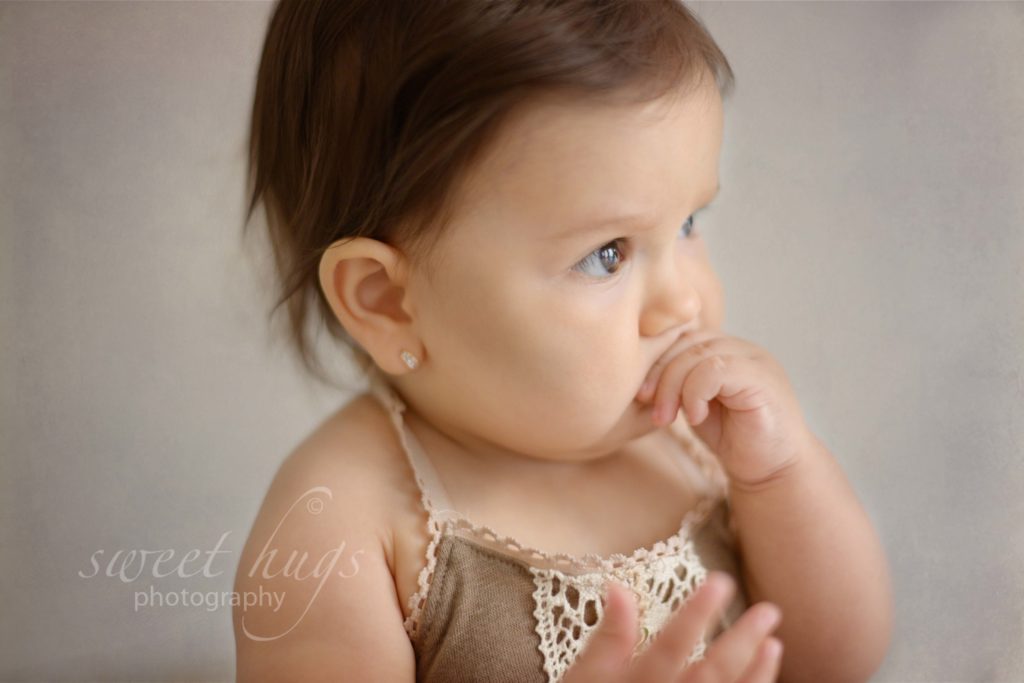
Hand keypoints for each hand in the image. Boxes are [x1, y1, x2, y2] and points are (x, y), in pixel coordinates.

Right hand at [562, 571, 782, 682]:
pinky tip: (763, 676)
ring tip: (775, 644)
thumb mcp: (585, 676)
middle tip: (770, 611)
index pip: (670, 645)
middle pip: (711, 674)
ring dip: (756, 673)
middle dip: (742, 642)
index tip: (721, 581)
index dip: (696, 614)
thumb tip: (618, 585)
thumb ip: (608, 637)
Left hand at [636, 329, 813, 488]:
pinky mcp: (762, 380)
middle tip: (647, 405)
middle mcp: (742, 348)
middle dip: (660, 373)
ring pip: (698, 353)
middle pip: (687, 341)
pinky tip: (695, 417)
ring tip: (665, 417)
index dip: (656, 360)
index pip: (682, 335)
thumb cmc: (733, 439)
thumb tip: (636, 371)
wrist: (773, 471)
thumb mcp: (695, 404)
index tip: (641, 394)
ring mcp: (755, 361)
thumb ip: (678, 382)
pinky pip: (716, 370)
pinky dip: (695, 393)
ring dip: (672, 386)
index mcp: (725, 349)